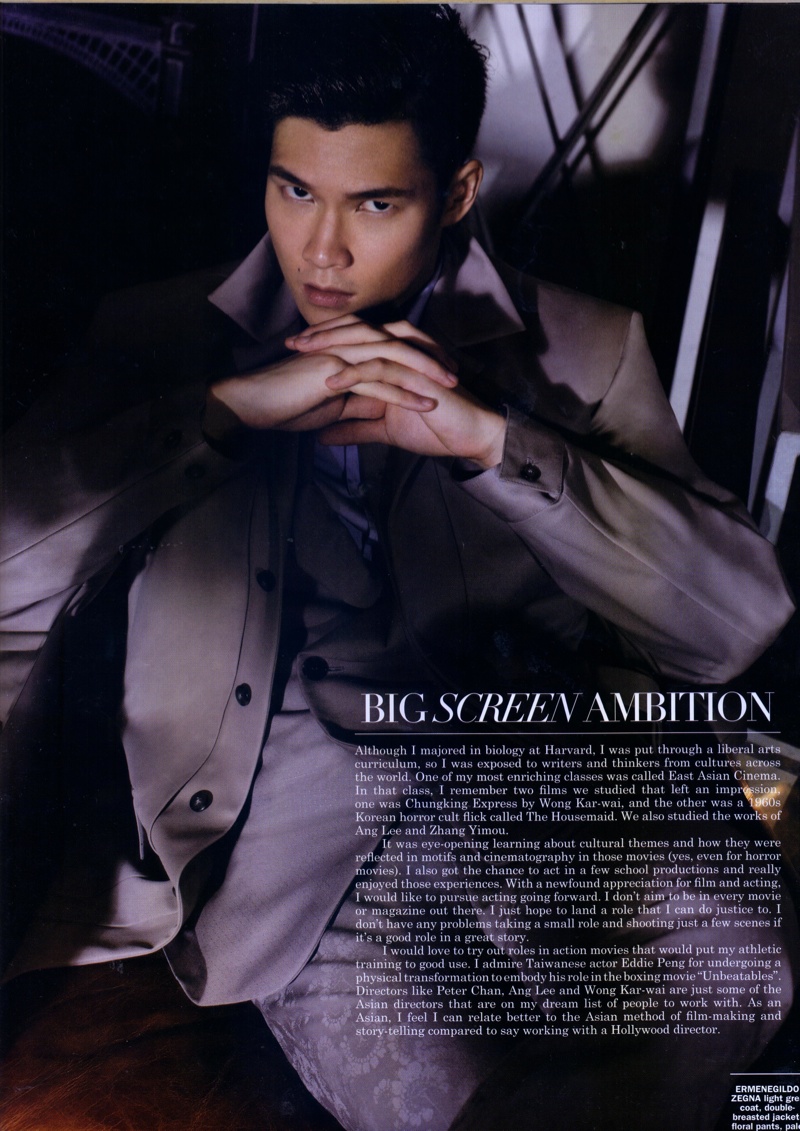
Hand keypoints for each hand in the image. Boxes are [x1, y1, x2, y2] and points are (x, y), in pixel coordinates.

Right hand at [208, 336, 443, 433]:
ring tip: (451, 386)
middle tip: (458, 371)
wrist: (253, 405)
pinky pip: (378, 382)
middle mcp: (347, 344)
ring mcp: (341, 355)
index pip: (392, 344)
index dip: (420, 354)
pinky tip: (425, 405)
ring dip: (426, 372)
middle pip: (400, 343)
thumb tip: (382, 407)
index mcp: (347, 347)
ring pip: (394, 358)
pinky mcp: (336, 374)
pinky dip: (405, 393)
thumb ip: (358, 401)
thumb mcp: (333, 404)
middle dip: (432, 357)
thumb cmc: (287, 404)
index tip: (443, 370)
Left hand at [291, 316, 504, 467]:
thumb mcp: (383, 430)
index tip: (292, 353)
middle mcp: (400, 351)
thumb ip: (353, 429)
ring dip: (332, 348)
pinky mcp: (417, 373)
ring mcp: (409, 359)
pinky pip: (381, 368)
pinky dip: (355, 374)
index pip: (352, 340)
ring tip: (303, 355)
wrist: (468, 437)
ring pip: (365, 343)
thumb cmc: (434, 429)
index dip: (322, 343)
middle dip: (320, 337)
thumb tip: (321, 436)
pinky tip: (332, 382)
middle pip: (355, 332)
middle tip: (289, 345)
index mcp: (392, 358)